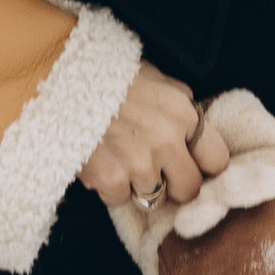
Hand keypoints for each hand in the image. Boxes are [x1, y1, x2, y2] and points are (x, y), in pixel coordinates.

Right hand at [80, 62, 230, 209]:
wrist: (56, 77)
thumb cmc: (107, 75)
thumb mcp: (153, 77)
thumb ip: (179, 101)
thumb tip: (197, 122)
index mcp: (183, 113)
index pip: (217, 160)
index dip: (203, 166)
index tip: (191, 165)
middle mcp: (167, 141)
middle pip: (189, 189)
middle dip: (175, 185)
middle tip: (157, 174)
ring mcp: (139, 163)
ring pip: (154, 198)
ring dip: (138, 185)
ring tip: (121, 161)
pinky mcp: (110, 179)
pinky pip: (120, 199)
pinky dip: (109, 188)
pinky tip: (100, 163)